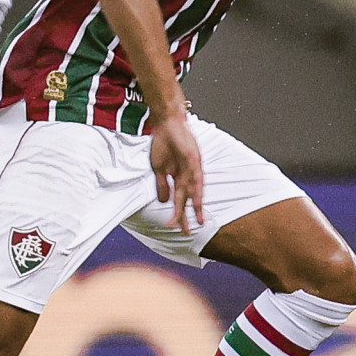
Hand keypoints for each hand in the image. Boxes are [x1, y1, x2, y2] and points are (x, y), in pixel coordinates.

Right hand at [147, 113, 204, 233]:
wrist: (166, 123)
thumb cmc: (163, 143)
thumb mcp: (159, 168)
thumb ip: (162, 185)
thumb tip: (164, 202)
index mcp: (178, 178)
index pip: (179, 200)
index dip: (178, 214)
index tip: (175, 228)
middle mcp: (187, 175)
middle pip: (188, 199)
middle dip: (187, 216)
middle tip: (188, 232)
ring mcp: (192, 168)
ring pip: (194, 191)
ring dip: (194, 205)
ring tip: (196, 220)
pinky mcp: (194, 159)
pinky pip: (197, 175)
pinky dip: (196, 187)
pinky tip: (196, 198)